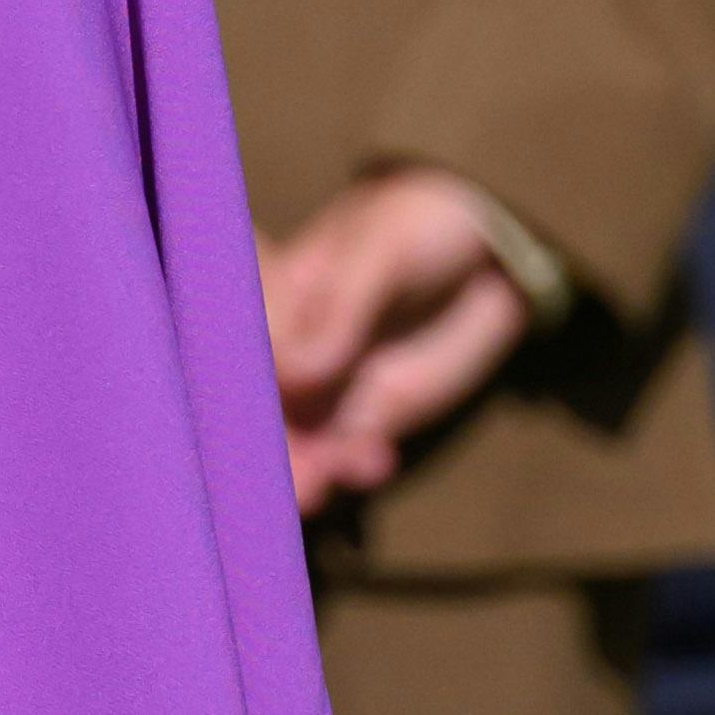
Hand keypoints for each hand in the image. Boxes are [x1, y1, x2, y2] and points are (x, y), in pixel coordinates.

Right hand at [264, 165, 540, 515]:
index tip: (235, 423)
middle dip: (262, 446)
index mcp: (269, 297)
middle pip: (257, 406)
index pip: (233, 350)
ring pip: (295, 440)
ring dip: (300, 471)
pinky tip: (374, 464)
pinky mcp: (365, 416)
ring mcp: (324, 388)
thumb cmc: (418, 223)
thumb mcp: (382, 251)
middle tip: (277, 476)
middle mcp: (287, 350)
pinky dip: (353, 466)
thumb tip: (293, 371)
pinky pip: (347, 453)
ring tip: (314, 491)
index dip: (227, 389)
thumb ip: (340, 311)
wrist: (487, 250)